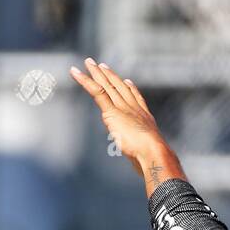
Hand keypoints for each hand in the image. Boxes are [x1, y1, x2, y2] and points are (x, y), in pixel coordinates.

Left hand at [70, 58, 185, 195]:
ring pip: (107, 86)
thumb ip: (143, 156)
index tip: (126, 80)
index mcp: (144, 117)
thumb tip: (144, 167)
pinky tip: (76, 73)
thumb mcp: (147, 156)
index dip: (129, 88)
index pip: (135, 98)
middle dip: (110, 75)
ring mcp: (123, 108)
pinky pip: (97, 92)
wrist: (153, 152)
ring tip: (88, 62)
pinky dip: (85, 81)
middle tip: (101, 65)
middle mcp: (134, 108)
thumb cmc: (152, 159)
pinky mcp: (111, 111)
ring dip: (96, 73)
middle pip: (119, 87)